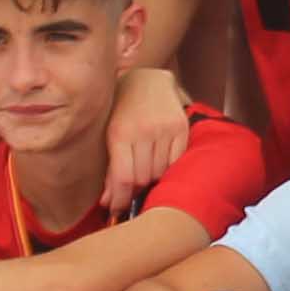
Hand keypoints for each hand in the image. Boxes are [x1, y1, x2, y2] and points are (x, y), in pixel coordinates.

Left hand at [100, 67, 192, 212]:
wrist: (146, 80)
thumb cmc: (122, 111)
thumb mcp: (110, 136)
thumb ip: (111, 170)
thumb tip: (108, 203)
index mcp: (120, 133)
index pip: (124, 178)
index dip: (120, 200)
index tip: (117, 211)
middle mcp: (144, 130)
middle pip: (142, 178)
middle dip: (135, 188)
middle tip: (131, 187)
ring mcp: (165, 128)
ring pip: (160, 172)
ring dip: (152, 177)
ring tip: (145, 170)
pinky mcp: (181, 127)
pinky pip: (175, 161)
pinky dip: (167, 168)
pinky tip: (160, 162)